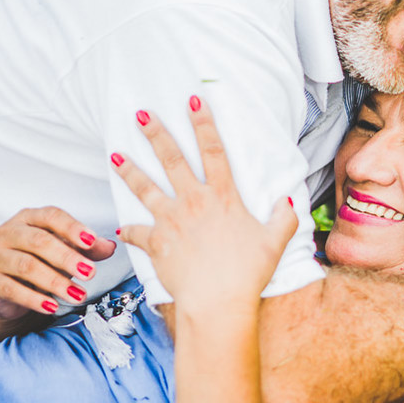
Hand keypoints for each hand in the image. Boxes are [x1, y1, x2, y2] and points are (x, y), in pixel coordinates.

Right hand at [0, 207, 116, 342]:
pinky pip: (13, 289)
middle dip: (68, 258)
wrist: (8, 288)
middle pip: (39, 242)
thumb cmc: (40, 261)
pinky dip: (35, 299)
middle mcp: (9, 233)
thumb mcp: (66, 251)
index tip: (91, 241)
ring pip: (27, 266)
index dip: (72, 228)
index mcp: (29, 218)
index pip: (51, 216)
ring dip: (56, 282)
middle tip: (90, 273)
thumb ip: (88, 248)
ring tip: (77, 294)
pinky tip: (52, 306)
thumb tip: (109, 247)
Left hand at [112, 96, 296, 318]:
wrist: (218, 302)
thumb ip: (284, 218)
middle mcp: (194, 202)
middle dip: (156, 133)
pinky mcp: (156, 243)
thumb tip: (288, 200)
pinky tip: (119, 228)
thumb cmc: (248, 274)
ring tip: (115, 156)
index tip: (194, 100)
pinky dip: (128, 231)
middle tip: (141, 114)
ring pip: (145, 188)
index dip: (204, 123)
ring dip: (129, 170)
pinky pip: (136, 233)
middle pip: (171, 159)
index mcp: (223, 197)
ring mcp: (171, 221)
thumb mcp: (275, 242)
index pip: (213, 150)